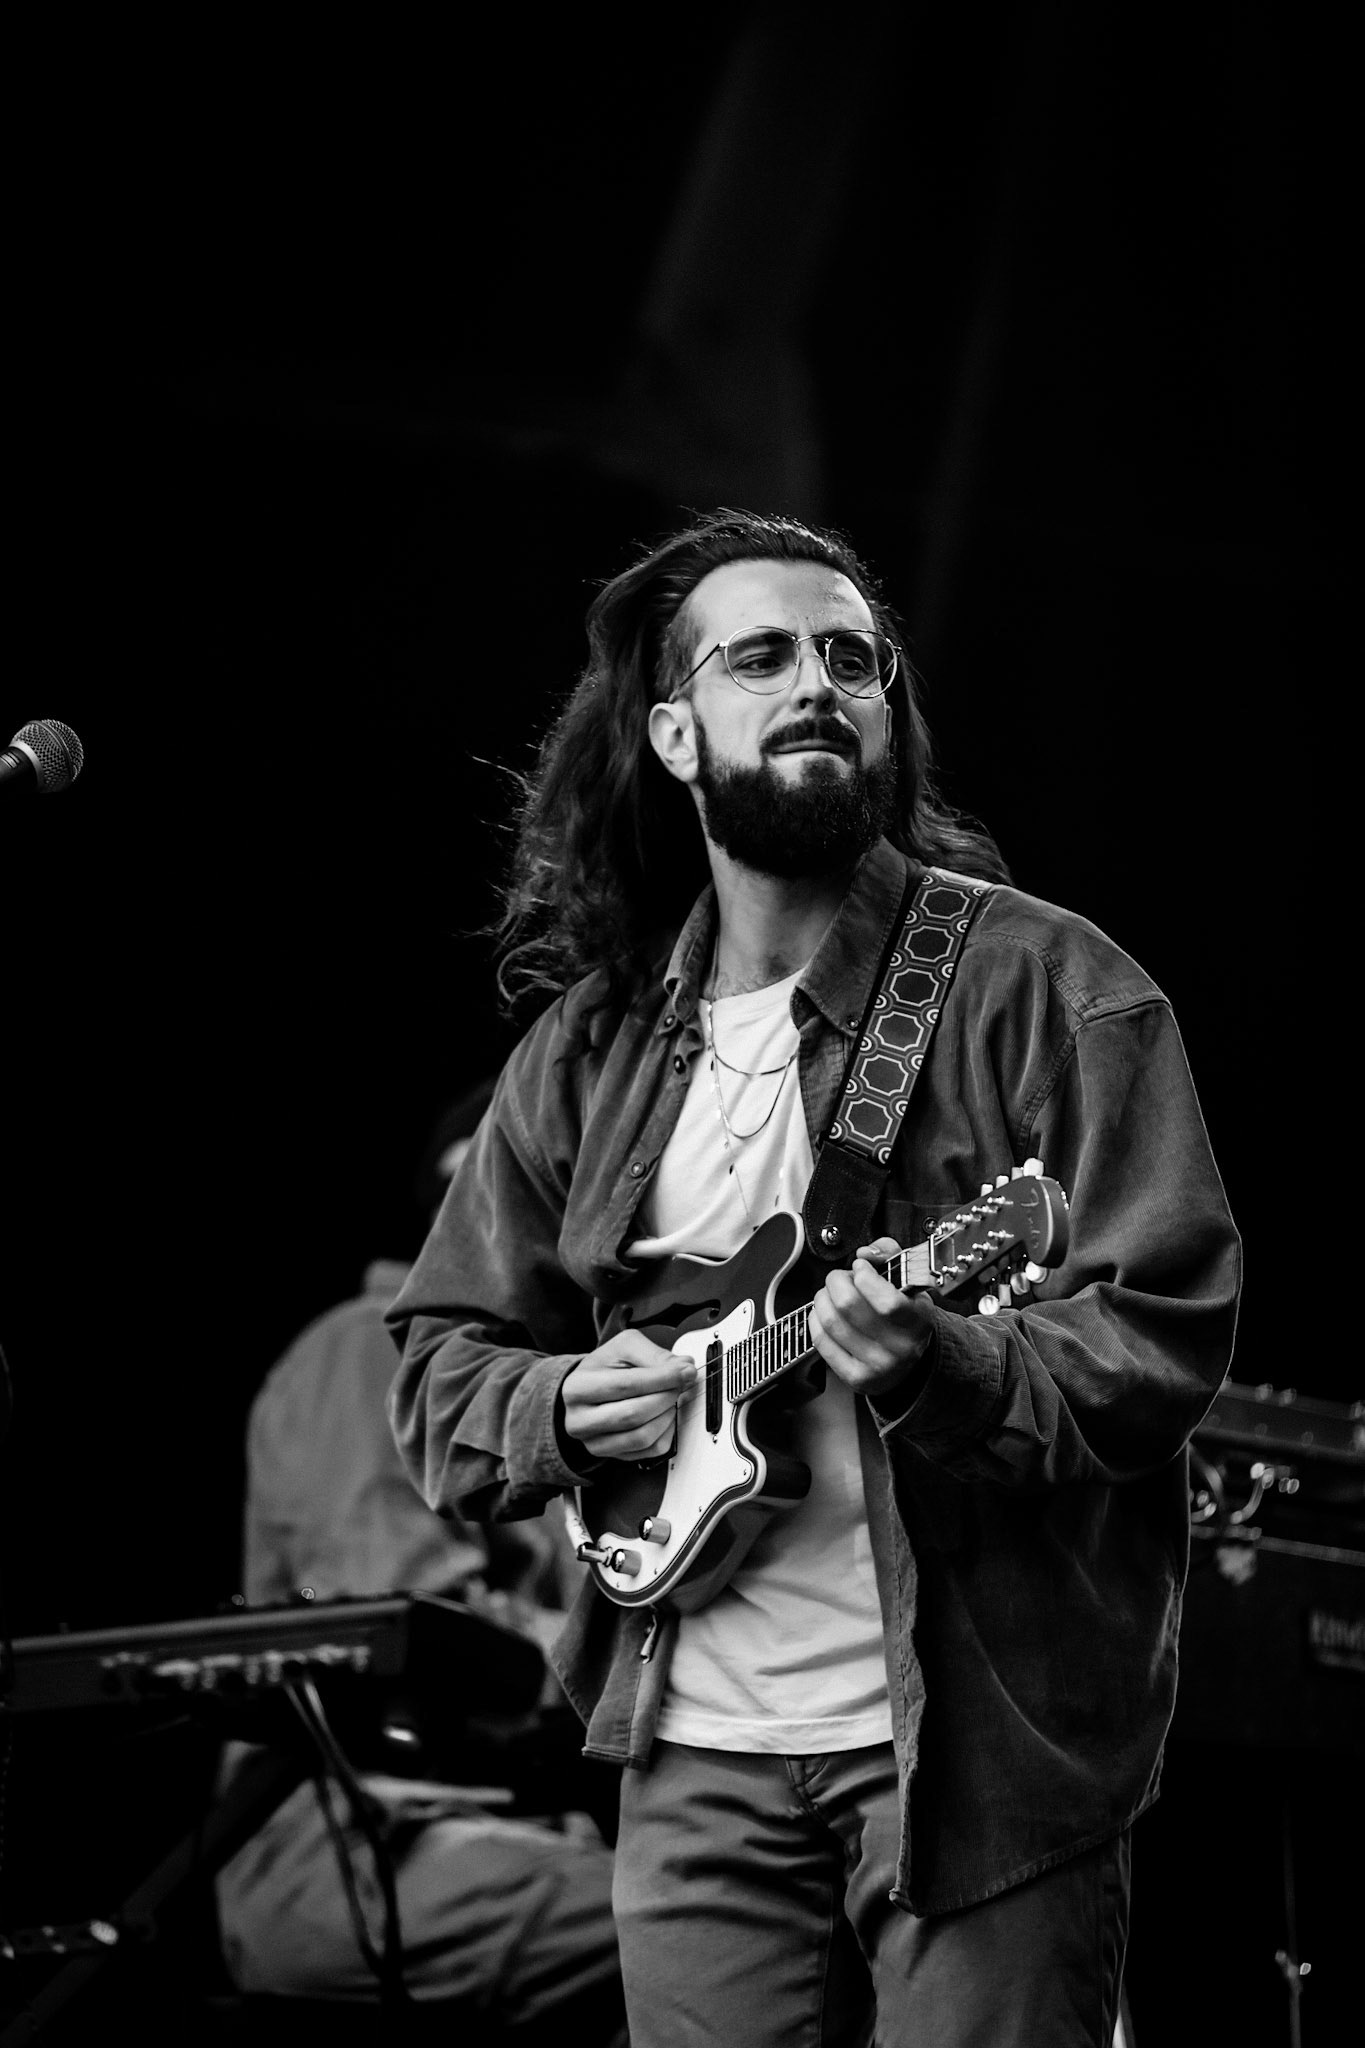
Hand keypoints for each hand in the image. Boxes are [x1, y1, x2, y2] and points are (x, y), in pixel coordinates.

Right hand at [561, 1331, 696, 1461]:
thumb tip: (684, 1368)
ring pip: (642, 1437)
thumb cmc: (605, 1367)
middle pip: (633, 1414)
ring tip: (671, 1399)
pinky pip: (648, 1451)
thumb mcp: (624, 1347)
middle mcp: (579, 1420)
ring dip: (667, 1416)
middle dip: (666, 1397)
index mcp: (577, 1387)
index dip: (662, 1379)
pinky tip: (664, 1415)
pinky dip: (666, 1433)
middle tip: (680, 1384)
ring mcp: (593, 1442)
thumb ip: (654, 1355)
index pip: (626, 1385)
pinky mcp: (611, 1455)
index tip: (686, 1371)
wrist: (587, 1390)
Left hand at [809, 1236, 936, 1397]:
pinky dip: (815, 1319)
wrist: (907, 1361)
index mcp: (919, 1320)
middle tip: (841, 1279)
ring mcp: (877, 1365)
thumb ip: (889, 1255)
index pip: (887, 1301)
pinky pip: (821, 1340)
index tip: (861, 1267)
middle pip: (848, 1305)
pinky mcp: (855, 1377)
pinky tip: (824, 1313)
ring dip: (823, 1298)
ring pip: (831, 1321)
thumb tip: (866, 1254)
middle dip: (836, 1280)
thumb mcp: (908, 1281)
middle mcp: (901, 1346)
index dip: (864, 1276)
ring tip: (832, 1294)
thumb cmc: (904, 1315)